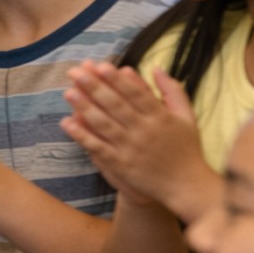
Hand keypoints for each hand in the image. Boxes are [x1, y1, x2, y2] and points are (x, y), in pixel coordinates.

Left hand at [62, 62, 209, 215]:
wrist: (187, 186)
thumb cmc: (186, 148)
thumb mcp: (187, 116)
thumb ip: (172, 90)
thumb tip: (155, 67)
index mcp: (161, 116)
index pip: (135, 93)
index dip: (117, 80)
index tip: (101, 66)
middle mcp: (145, 131)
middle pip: (116, 105)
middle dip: (95, 87)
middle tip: (76, 72)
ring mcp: (132, 148)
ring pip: (105, 124)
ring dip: (85, 108)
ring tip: (68, 92)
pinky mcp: (122, 165)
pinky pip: (99, 147)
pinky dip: (82, 135)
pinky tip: (67, 123)